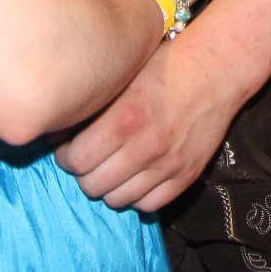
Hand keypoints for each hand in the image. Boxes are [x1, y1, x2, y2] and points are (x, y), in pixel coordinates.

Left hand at [57, 39, 240, 209]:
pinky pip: (148, 205)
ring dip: (108, 186)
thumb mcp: (123, 76)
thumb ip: (91, 106)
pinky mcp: (186, 175)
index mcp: (125, 119)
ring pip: (118, 200)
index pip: (77, 160)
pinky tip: (134, 176)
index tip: (69, 147)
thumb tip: (53, 133)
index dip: (66, 156)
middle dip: (84, 172)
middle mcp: (145, 147)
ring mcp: (168, 165)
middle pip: (93, 185)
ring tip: (111, 167)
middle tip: (89, 158)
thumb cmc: (165, 66)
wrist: (217, 69)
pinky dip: (136, 195)